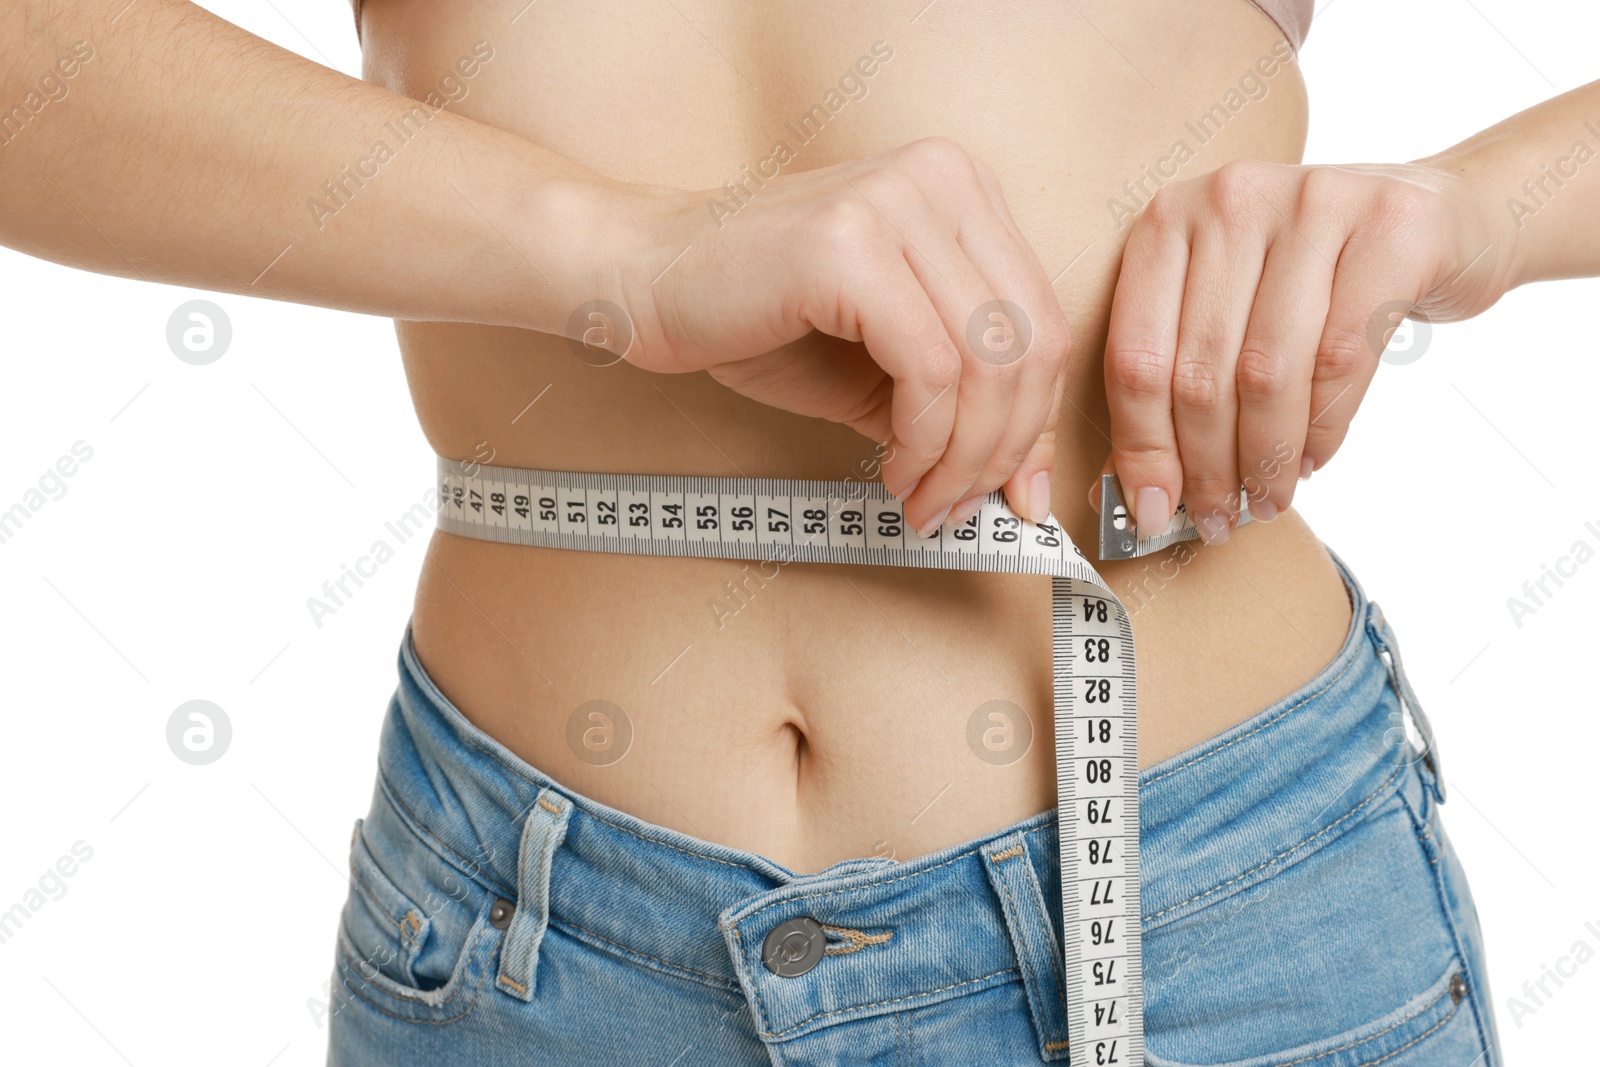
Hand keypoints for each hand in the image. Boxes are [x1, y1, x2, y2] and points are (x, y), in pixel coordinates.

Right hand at [611, 138, 1070, 534]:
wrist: (639, 279)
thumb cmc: (752, 316)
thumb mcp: (879, 361)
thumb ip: (954, 399)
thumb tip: (1021, 480)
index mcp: (959, 191)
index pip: (1040, 321)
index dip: (1036, 421)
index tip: (1015, 491)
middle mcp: (940, 178)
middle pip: (1029, 343)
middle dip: (1003, 449)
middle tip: (960, 507)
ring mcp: (895, 202)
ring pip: (987, 363)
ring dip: (962, 457)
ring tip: (923, 500)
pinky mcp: (850, 245)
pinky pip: (929, 369)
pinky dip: (923, 440)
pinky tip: (894, 471)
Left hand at [1098, 158, 1512, 541]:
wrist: (1436, 214)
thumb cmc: (1312, 277)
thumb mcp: (1230, 305)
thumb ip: (1179, 375)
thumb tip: (1139, 490)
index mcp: (1169, 219)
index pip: (1136, 355)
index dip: (1142, 446)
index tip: (1150, 508)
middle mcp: (1231, 198)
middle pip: (1199, 371)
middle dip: (1206, 467)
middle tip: (1218, 518)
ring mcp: (1314, 203)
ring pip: (1267, 373)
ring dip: (1265, 458)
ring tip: (1268, 499)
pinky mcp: (1391, 228)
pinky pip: (1340, 359)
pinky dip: (1323, 428)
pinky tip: (1314, 460)